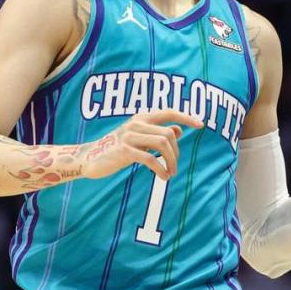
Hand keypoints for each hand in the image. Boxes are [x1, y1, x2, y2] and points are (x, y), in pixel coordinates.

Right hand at [80, 109, 202, 180]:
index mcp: (140, 118)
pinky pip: (150, 158)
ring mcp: (129, 136)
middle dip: (176, 153)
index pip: (168, 112)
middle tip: (174, 166)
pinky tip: (163, 177)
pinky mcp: (124, 150)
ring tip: (170, 173)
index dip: (186, 117)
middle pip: (169, 134)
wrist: (89, 159)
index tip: (201, 125)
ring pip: (163, 143)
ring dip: (171, 161)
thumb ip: (157, 133)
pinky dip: (161, 169)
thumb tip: (178, 130)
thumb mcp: (139, 139)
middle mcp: (136, 123)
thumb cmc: (116, 149)